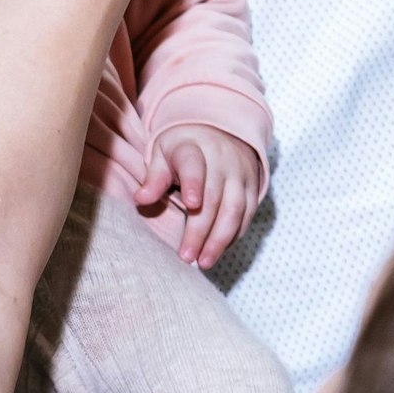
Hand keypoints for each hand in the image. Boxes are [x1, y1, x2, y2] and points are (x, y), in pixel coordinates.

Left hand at [135, 123, 261, 267]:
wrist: (221, 130)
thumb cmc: (183, 148)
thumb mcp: (163, 154)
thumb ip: (154, 177)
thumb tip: (140, 199)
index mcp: (193, 148)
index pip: (194, 165)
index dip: (194, 183)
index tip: (191, 203)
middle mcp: (221, 161)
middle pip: (213, 198)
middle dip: (200, 231)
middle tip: (186, 257)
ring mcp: (240, 174)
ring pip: (235, 209)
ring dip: (220, 239)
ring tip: (204, 262)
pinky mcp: (253, 186)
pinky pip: (247, 214)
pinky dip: (234, 235)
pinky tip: (219, 251)